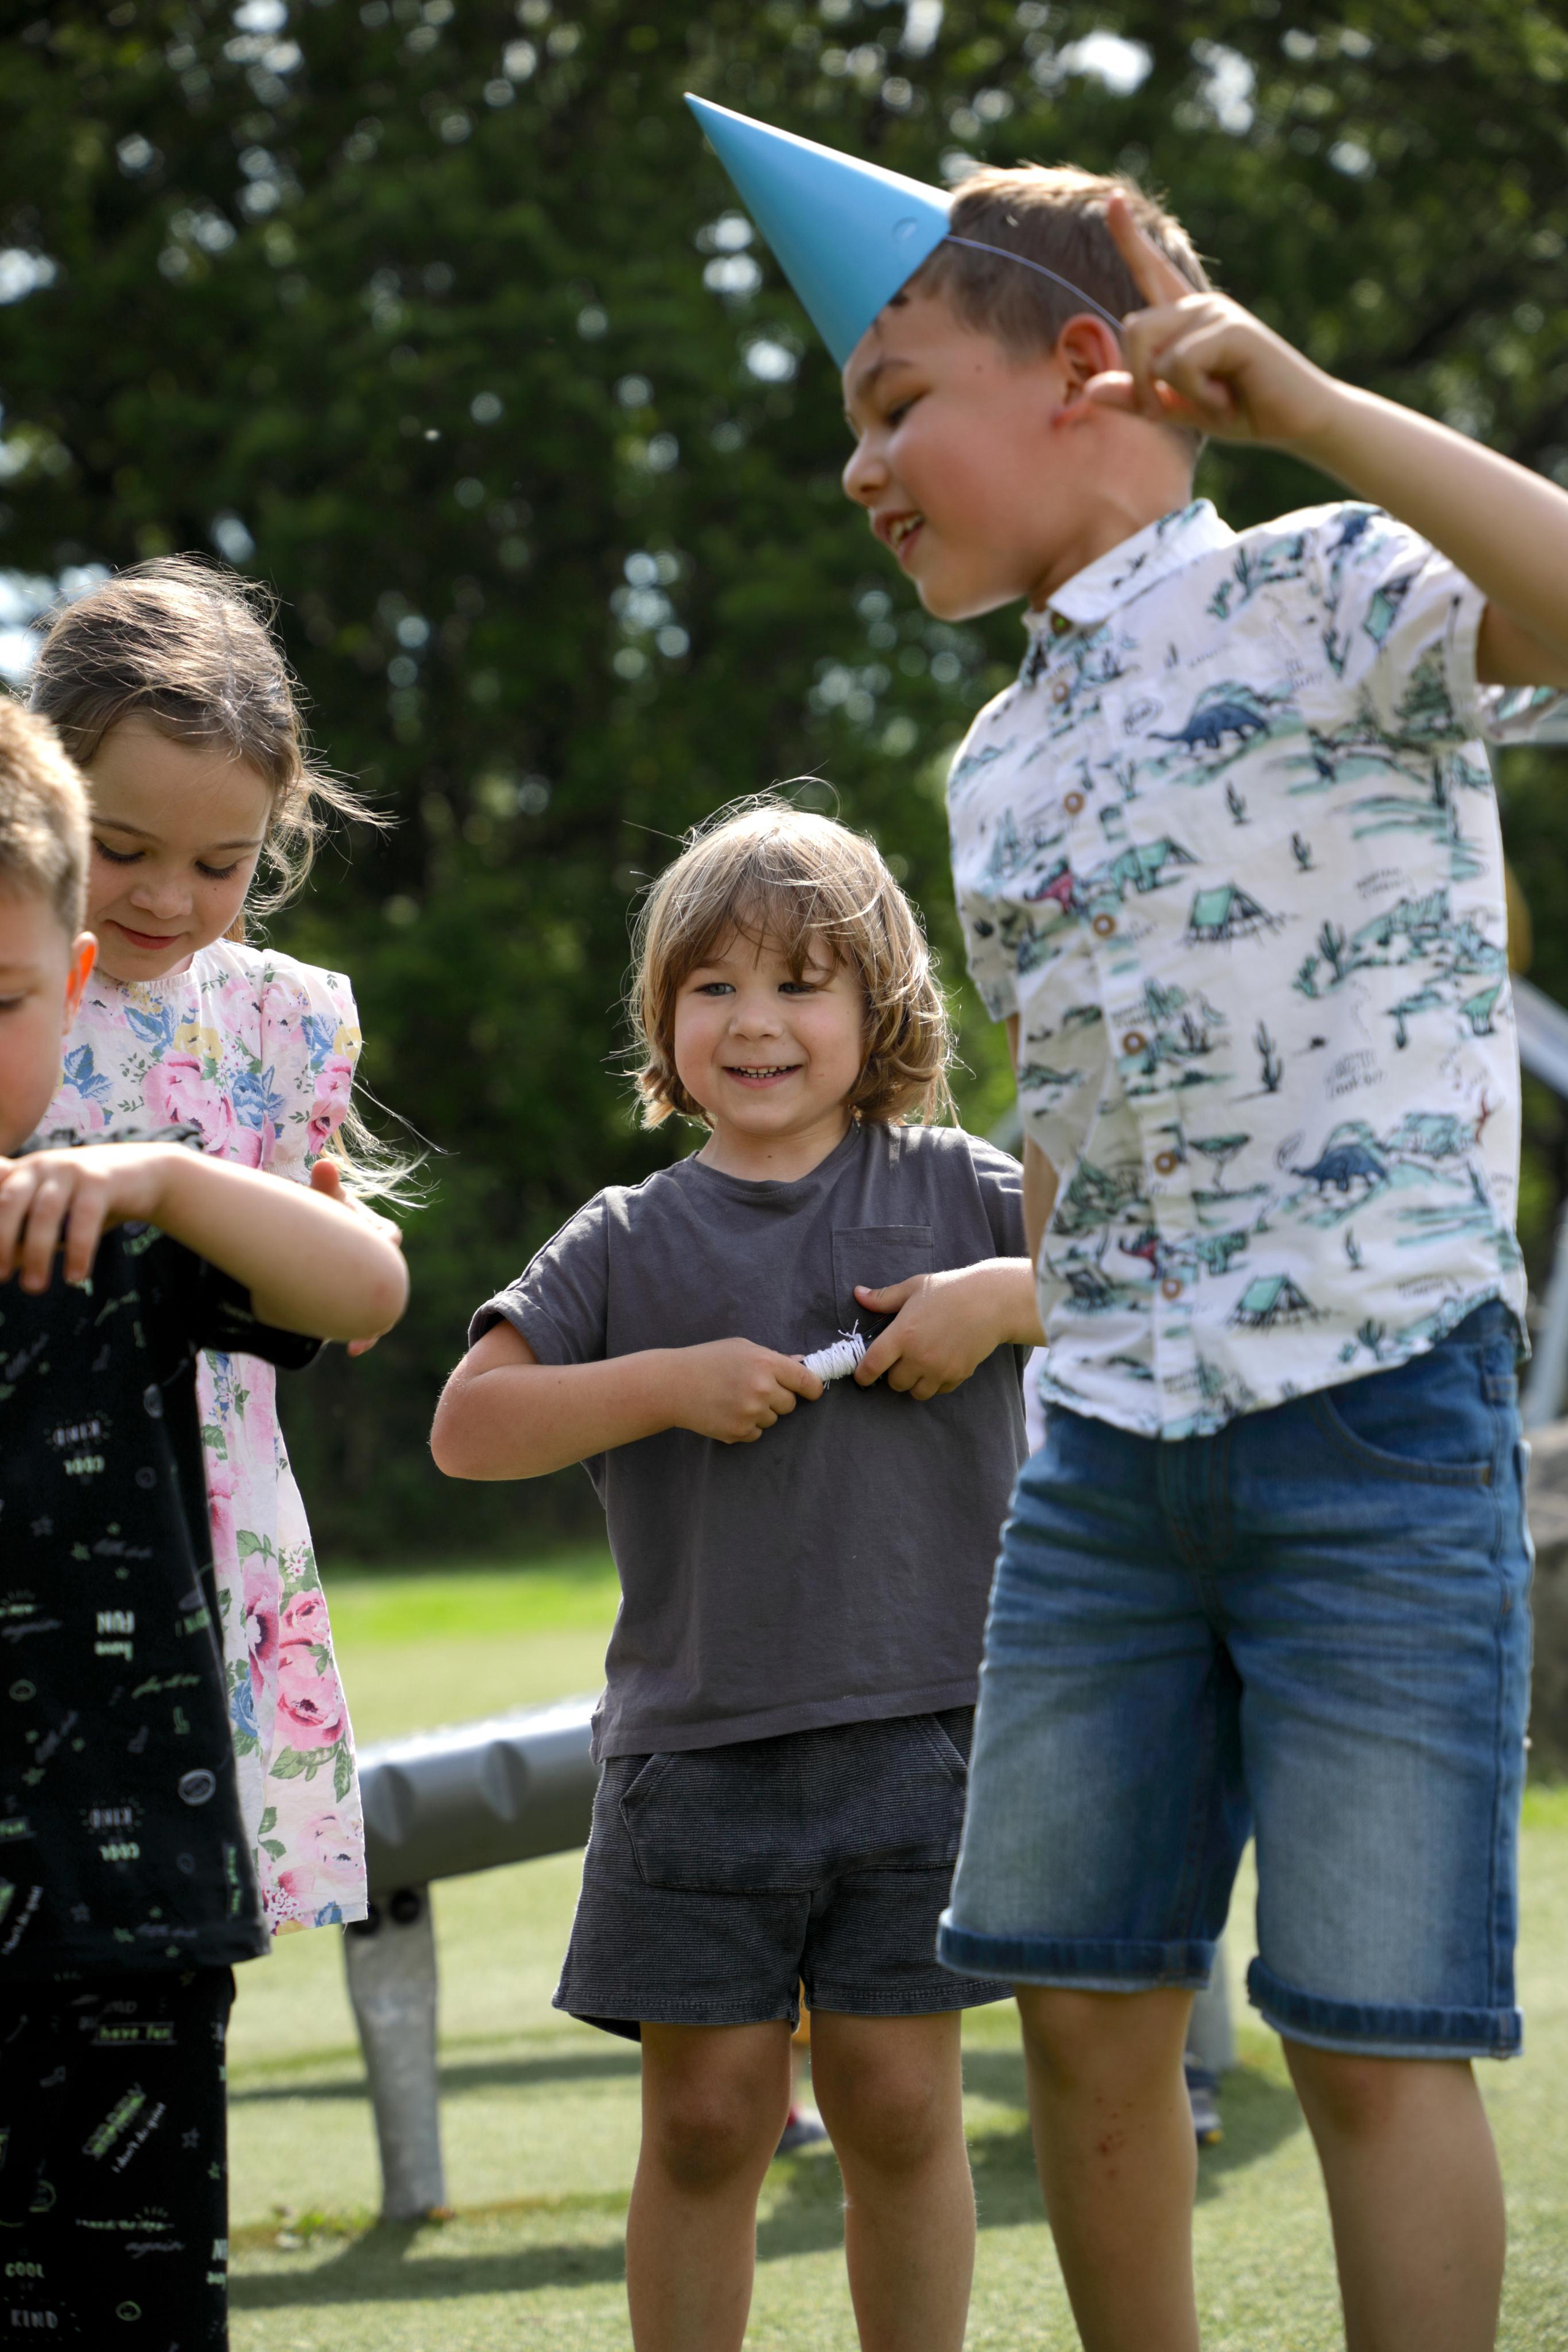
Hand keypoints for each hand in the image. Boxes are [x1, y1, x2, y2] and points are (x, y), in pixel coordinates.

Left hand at [0, 1143, 170, 1292]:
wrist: (145, 1176)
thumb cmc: (88, 1203)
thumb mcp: (53, 1217)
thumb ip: (25, 1235)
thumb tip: (6, 1265)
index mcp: (22, 1173)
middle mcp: (40, 1166)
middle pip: (9, 1202)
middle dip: (1, 1242)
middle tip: (1, 1277)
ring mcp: (70, 1170)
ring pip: (45, 1213)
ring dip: (36, 1254)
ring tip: (34, 1288)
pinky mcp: (100, 1180)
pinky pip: (84, 1218)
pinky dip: (77, 1251)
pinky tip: (75, 1278)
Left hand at [309, 1157, 403, 1353]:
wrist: (316, 1237)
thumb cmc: (324, 1215)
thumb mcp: (325, 1202)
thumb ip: (326, 1187)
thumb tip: (323, 1164)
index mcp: (382, 1234)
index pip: (388, 1240)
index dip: (378, 1246)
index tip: (368, 1254)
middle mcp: (383, 1261)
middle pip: (388, 1280)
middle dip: (378, 1295)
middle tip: (366, 1306)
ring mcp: (373, 1284)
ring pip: (381, 1306)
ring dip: (373, 1326)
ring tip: (359, 1343)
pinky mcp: (360, 1301)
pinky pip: (369, 1321)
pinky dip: (364, 1336)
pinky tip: (352, 1351)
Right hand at [669, 1337, 823, 1444]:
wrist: (672, 1385)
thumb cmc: (707, 1361)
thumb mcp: (741, 1348)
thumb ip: (774, 1358)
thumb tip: (802, 1365)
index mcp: (766, 1363)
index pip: (807, 1381)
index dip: (812, 1388)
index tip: (810, 1391)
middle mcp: (762, 1389)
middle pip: (790, 1404)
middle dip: (778, 1398)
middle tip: (753, 1390)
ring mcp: (750, 1413)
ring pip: (773, 1420)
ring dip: (760, 1413)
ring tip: (734, 1399)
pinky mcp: (738, 1432)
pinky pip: (756, 1433)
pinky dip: (746, 1426)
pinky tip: (727, 1412)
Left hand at [852, 1264, 1019, 1400]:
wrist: (991, 1302)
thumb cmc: (949, 1290)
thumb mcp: (913, 1288)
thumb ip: (884, 1298)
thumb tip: (858, 1294)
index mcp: (902, 1334)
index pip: (872, 1365)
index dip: (863, 1375)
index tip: (862, 1376)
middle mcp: (918, 1357)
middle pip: (895, 1383)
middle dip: (894, 1373)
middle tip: (902, 1358)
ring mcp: (939, 1369)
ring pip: (917, 1392)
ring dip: (915, 1382)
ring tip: (921, 1364)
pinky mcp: (957, 1375)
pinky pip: (939, 1390)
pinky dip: (936, 1382)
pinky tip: (941, 1364)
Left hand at [1077, 193, 1341, 451]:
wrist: (1298, 420)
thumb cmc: (1241, 410)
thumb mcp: (1178, 409)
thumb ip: (1135, 398)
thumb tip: (1089, 389)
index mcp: (1185, 318)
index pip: (1151, 270)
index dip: (1129, 237)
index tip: (1113, 197)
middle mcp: (1199, 306)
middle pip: (1133, 329)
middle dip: (1139, 383)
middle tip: (1168, 412)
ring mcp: (1217, 312)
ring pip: (1153, 350)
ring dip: (1170, 393)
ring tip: (1213, 400)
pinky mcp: (1232, 328)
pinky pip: (1179, 364)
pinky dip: (1196, 394)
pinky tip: (1227, 397)